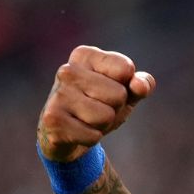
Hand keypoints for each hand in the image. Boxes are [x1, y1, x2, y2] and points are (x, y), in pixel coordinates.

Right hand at [37, 45, 155, 161]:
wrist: (65, 133)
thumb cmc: (100, 105)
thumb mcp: (126, 92)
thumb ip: (142, 84)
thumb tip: (140, 86)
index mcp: (84, 55)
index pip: (125, 69)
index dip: (127, 87)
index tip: (108, 90)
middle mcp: (67, 71)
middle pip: (118, 95)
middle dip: (115, 108)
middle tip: (97, 108)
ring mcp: (57, 95)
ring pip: (106, 116)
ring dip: (103, 124)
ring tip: (86, 120)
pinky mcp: (52, 120)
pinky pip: (93, 136)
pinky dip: (91, 138)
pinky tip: (76, 131)